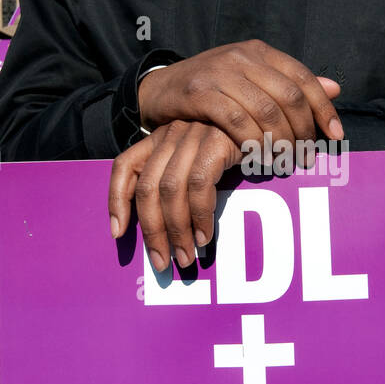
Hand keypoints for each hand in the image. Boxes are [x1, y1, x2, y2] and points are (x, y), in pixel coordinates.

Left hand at [109, 121, 242, 271]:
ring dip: (176, 230)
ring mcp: (193, 136)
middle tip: (161, 262)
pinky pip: (199, 186)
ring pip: (170, 190)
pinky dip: (199, 216)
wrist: (269, 121)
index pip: (124, 165)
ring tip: (185, 256)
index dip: (116, 200)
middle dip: (152, 231)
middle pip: (147, 187)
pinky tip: (204, 236)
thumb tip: (169, 230)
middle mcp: (171, 134)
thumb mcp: (201, 157)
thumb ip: (182, 182)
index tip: (118, 233)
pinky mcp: (216, 142)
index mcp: (160, 138)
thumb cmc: (235, 146)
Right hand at [138, 40, 342, 149]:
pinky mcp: (200, 92)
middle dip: (303, 132)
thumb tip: (336, 88)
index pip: (303, 79)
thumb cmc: (212, 88)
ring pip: (266, 112)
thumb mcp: (252, 79)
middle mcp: (243, 57)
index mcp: (260, 51)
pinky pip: (237, 122)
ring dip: (281, 143)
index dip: (324, 109)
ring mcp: (220, 72)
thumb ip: (290, 84)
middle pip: (289, 98)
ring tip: (285, 162)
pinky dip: (253, 143)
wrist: (159, 88)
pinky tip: (258, 158)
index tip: (336, 136)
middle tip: (306, 157)